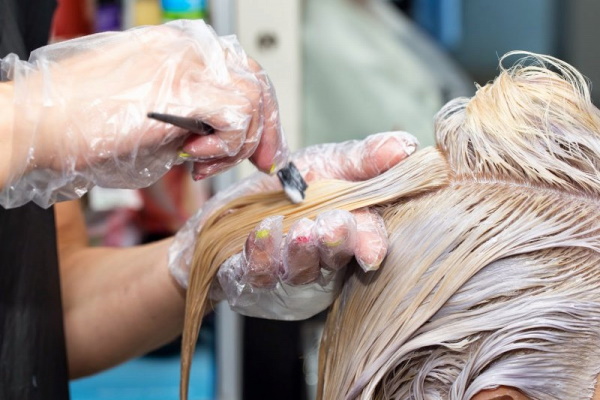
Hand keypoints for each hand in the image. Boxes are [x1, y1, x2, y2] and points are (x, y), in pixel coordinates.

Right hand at [0, 20, 286, 207]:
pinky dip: (225, 146)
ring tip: (201, 163)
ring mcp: (186, 66)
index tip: (261, 145)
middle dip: (265, 130)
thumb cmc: (85, 123)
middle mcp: (188, 50)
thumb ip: (190, 116)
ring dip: (236, 145)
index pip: (242, 71)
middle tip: (261, 161)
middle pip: (257, 82)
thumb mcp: (151, 113)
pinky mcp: (182, 90)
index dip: (260, 111)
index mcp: (180, 49)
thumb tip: (221, 138)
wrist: (41, 122)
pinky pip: (236, 118)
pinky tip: (194, 158)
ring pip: (252, 101)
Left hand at [169, 131, 417, 319]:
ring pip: (299, 271)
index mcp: (348, 232)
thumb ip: (363, 159)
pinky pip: (257, 274)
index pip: (367, 241)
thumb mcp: (326, 164)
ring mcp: (288, 275)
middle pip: (335, 258)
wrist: (231, 211)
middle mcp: (323, 260)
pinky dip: (260, 255)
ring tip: (298, 229)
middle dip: (335, 243)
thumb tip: (405, 146)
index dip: (371, 244)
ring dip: (300, 251)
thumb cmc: (289, 190)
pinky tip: (260, 234)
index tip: (372, 251)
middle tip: (330, 226)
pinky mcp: (253, 282)